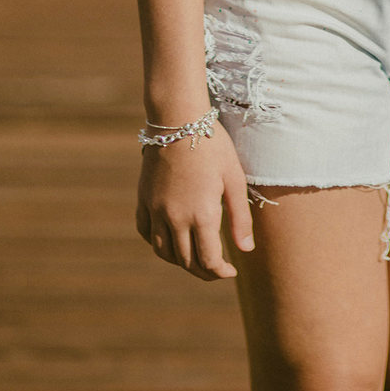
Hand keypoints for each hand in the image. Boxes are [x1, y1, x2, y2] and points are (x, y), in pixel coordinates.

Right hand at [135, 123, 254, 280]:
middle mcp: (175, 218)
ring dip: (180, 261)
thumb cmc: (212, 144)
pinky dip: (158, 243)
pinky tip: (170, 239)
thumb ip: (240, 217)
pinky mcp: (143, 199)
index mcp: (201, 215)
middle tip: (216, 269)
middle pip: (186, 262)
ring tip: (195, 258)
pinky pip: (146, 232)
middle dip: (203, 272)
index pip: (209, 261)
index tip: (231, 271)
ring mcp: (156, 210)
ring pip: (164, 252)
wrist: (178, 118)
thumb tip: (246, 250)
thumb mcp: (234, 178)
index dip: (221, 272)